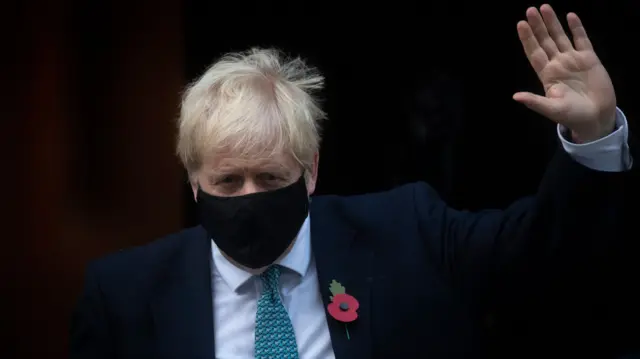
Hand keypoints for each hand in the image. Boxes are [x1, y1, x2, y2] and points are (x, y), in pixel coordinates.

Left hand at [513, 4, 616, 142]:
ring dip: (553, 23)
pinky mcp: (589, 59)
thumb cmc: (572, 116)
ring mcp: (573, 60)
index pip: (534, 53)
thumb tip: (516, 96)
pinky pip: (581, 40)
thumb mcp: (552, 109)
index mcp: (547, 74)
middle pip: (545, 41)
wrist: (596, 117)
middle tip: (530, 10)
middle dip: (538, 26)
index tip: (521, 25)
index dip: (527, 39)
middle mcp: (558, 64)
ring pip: (560, 37)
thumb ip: (535, 102)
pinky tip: (570, 16)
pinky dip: (576, 28)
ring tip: (545, 7)